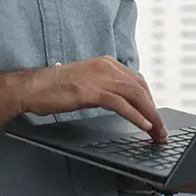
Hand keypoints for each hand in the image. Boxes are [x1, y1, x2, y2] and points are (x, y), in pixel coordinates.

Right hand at [27, 56, 167, 141]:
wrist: (34, 87)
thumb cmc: (55, 87)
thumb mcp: (86, 81)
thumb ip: (103, 86)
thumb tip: (119, 100)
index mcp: (106, 63)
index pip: (137, 80)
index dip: (149, 99)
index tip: (154, 115)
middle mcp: (107, 67)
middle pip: (140, 88)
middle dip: (154, 110)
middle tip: (161, 129)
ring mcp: (101, 78)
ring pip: (136, 96)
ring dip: (151, 116)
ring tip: (158, 132)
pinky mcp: (93, 92)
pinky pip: (122, 105)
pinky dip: (136, 116)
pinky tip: (144, 126)